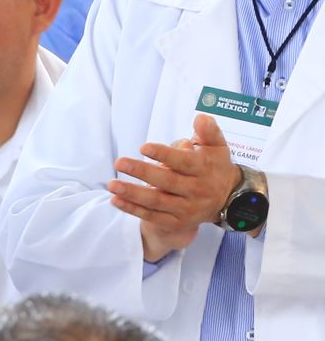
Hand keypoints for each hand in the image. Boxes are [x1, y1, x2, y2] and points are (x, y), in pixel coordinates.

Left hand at [108, 113, 240, 261]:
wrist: (228, 199)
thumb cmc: (214, 167)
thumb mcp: (218, 147)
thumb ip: (209, 132)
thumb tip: (201, 118)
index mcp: (203, 169)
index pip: (183, 162)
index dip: (164, 154)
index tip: (144, 147)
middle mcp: (195, 190)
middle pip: (167, 182)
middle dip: (142, 172)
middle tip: (120, 162)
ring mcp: (185, 208)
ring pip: (157, 202)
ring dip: (133, 194)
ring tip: (112, 184)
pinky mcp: (176, 222)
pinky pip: (152, 216)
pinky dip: (133, 209)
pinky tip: (116, 200)